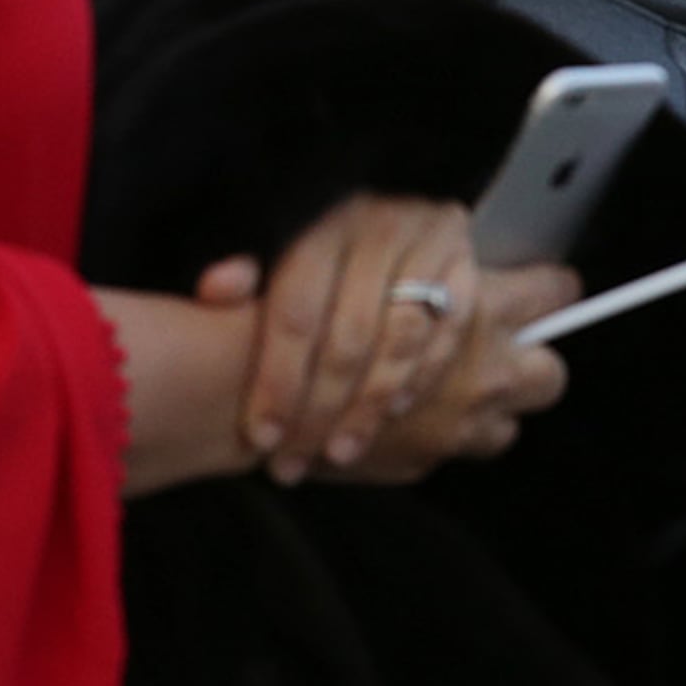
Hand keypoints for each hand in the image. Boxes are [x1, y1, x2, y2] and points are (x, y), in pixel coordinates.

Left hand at [227, 196, 479, 482]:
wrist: (395, 225)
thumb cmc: (321, 258)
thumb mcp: (271, 255)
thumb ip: (240, 282)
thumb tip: (217, 288)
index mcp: (321, 228)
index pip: (298, 312)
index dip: (279, 380)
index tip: (263, 436)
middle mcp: (379, 228)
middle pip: (349, 334)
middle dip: (321, 407)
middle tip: (296, 460)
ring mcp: (430, 245)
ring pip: (400, 340)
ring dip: (370, 405)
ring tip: (341, 450)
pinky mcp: (468, 266)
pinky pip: (447, 334)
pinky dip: (419, 377)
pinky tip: (395, 412)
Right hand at [311, 260, 578, 482]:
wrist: (253, 388)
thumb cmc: (301, 314)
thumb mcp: (363, 256)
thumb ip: (427, 264)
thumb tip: (466, 247)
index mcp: (483, 304)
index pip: (554, 294)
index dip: (548, 294)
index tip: (538, 296)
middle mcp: (487, 368)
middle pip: (550, 376)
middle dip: (528, 367)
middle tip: (497, 354)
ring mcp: (461, 423)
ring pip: (507, 426)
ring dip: (483, 411)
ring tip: (441, 392)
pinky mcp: (425, 461)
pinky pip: (451, 453)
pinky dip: (434, 439)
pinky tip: (401, 420)